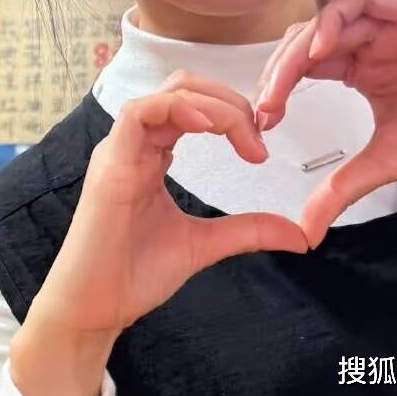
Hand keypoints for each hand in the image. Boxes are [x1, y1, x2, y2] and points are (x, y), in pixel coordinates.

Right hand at [12, 73, 306, 395]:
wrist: (96, 307)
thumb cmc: (134, 274)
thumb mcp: (204, 245)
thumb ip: (247, 230)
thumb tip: (300, 235)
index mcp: (149, 155)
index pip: (191, 107)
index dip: (232, 114)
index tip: (260, 151)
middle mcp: (133, 145)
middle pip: (181, 88)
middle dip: (228, 100)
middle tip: (259, 134)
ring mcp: (119, 151)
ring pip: (164, 94)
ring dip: (210, 103)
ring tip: (240, 130)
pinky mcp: (111, 166)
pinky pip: (138, 113)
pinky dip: (176, 109)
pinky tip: (207, 127)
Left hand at [256, 0, 396, 246]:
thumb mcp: (388, 160)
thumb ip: (341, 188)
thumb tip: (305, 232)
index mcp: (359, 68)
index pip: (302, 67)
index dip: (276, 90)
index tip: (263, 124)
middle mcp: (370, 40)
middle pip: (305, 41)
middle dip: (278, 72)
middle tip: (266, 107)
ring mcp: (390, 21)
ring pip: (325, 18)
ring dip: (299, 48)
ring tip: (284, 84)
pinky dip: (334, 20)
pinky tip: (322, 52)